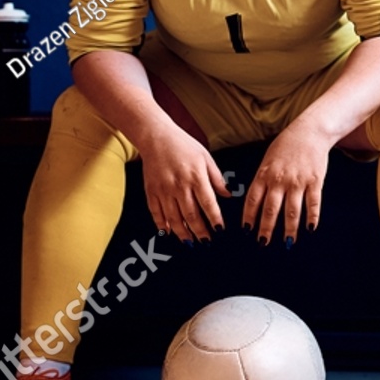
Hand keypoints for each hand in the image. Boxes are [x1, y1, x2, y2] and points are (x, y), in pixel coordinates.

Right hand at [139, 124, 230, 242]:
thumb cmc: (182, 145)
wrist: (156, 136)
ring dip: (183, 233)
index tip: (220, 230)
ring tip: (190, 242)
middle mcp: (179, 186)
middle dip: (200, 232)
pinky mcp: (151, 191)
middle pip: (191, 215)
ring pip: (174, 218)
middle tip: (206, 242)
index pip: (208, 204)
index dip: (215, 219)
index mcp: (196, 177)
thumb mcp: (206, 158)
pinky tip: (169, 231)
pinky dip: (163, 224)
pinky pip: (156, 213)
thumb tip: (228, 195)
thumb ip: (217, 178)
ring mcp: (164, 190)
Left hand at [242, 123, 333, 245]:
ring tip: (287, 242)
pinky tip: (310, 228)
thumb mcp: (267, 160)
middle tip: (263, 243)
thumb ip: (261, 180)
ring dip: (289, 229)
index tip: (247, 231)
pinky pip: (313, 203)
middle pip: (270, 209)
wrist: (309, 131)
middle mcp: (279, 179)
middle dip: (266, 229)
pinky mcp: (315, 181)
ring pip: (292, 211)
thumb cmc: (286, 146)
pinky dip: (312, 217)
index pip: (253, 200)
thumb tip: (254, 202)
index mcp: (265, 174)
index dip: (249, 217)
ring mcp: (298, 181)